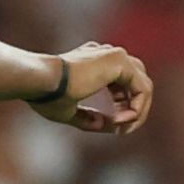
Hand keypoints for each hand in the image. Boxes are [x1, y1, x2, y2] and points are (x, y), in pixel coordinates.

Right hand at [33, 43, 153, 136]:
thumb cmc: (46, 95)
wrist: (40, 81)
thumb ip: (87, 118)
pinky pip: (142, 89)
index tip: (112, 125)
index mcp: (94, 61)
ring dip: (138, 111)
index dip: (122, 106)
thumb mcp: (68, 111)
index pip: (122, 82)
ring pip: (143, 85)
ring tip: (124, 129)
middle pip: (137, 81)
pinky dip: (137, 108)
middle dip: (134, 107)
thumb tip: (104, 125)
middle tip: (124, 129)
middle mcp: (107, 55)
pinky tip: (121, 121)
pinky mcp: (120, 61)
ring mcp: (115, 55)